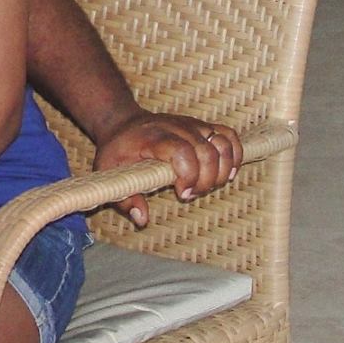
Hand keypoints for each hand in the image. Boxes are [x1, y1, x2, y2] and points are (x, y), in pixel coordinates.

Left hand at [93, 111, 242, 224]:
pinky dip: (234, 156)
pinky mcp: (203, 126)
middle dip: (206, 180)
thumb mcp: (109, 173)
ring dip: (222, 171)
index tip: (182, 193)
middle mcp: (176, 127)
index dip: (189, 175)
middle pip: (207, 151)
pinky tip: (225, 174)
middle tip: (191, 194)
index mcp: (152, 137)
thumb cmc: (118, 151)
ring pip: (222, 143)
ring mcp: (192, 124)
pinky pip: (229, 136)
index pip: (182, 151)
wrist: (123, 123)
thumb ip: (126, 199)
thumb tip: (142, 219)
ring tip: (207, 185)